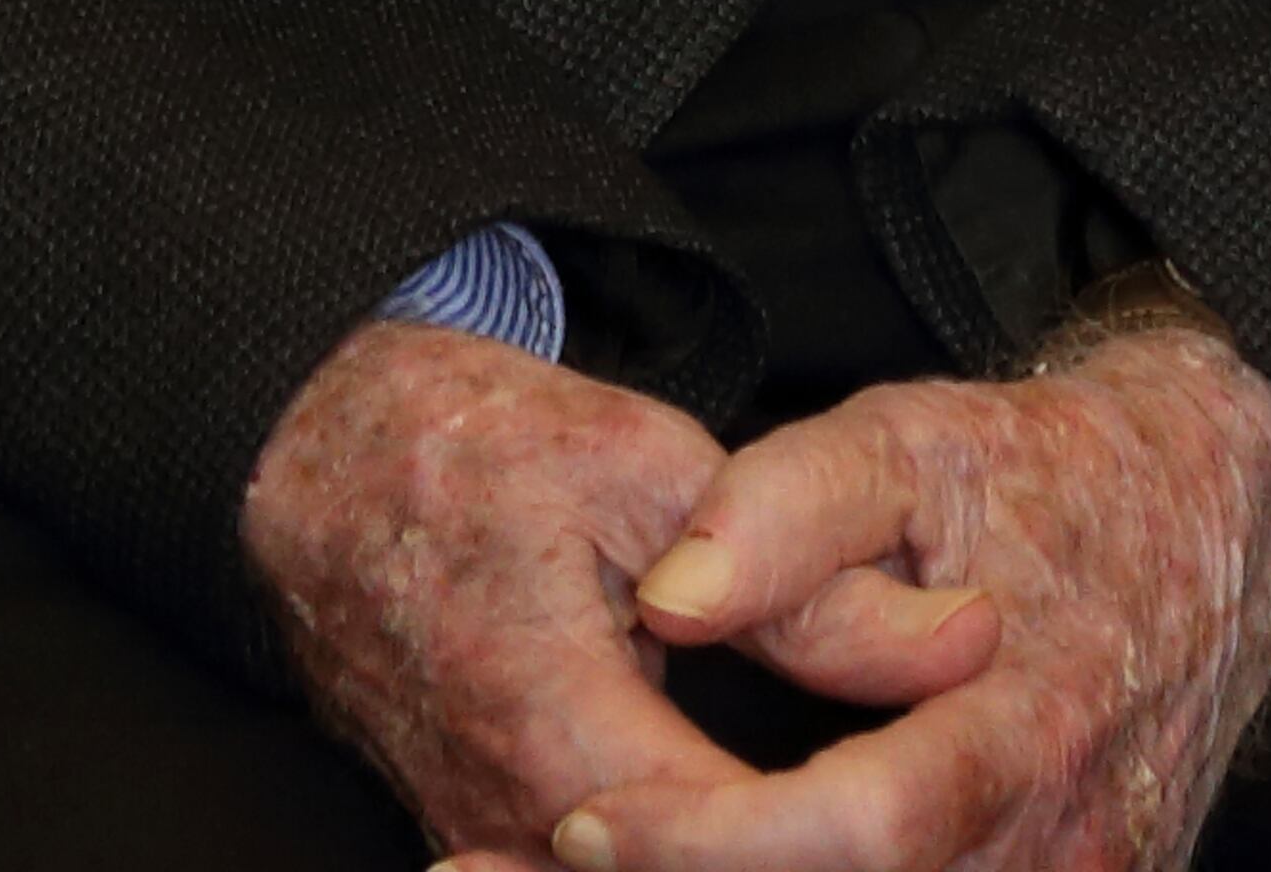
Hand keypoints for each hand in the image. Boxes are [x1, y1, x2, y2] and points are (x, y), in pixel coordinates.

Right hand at [243, 319, 995, 871]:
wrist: (299, 455)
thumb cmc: (461, 439)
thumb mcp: (645, 466)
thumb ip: (809, 579)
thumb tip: (970, 641)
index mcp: (559, 730)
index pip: (752, 847)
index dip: (864, 831)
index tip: (951, 771)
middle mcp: (515, 820)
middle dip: (814, 853)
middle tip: (912, 810)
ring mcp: (489, 844)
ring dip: (749, 857)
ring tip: (847, 820)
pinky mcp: (481, 843)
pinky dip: (679, 857)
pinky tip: (755, 833)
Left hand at [557, 332, 1270, 869]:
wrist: (1208, 522)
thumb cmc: (1038, 475)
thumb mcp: (909, 445)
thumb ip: (784, 513)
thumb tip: (668, 597)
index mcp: (1026, 730)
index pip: (858, 835)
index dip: (710, 845)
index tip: (581, 818)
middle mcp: (1061, 846)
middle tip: (532, 865)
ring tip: (580, 864)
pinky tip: (702, 862)